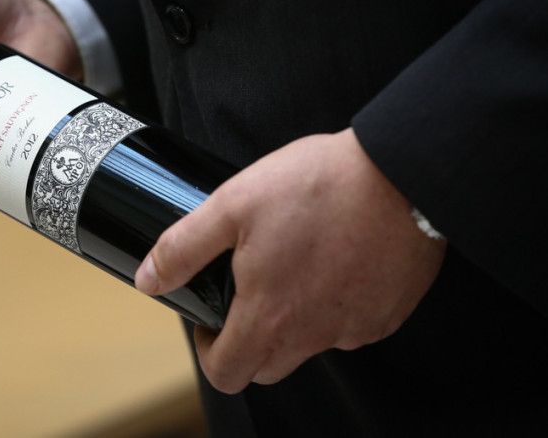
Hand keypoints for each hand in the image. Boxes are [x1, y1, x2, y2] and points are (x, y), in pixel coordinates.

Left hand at [134, 128, 445, 392]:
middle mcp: (314, 335)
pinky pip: (349, 328)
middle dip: (245, 344)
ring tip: (291, 268)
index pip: (226, 374)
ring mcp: (355, 329)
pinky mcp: (387, 315)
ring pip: (309, 348)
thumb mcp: (231, 206)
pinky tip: (333, 264)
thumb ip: (183, 249)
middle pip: (267, 368)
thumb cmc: (317, 186)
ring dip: (292, 325)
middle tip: (246, 293)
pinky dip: (334, 309)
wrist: (399, 173)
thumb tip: (149, 280)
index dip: (208, 352)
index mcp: (270, 316)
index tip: (210, 320)